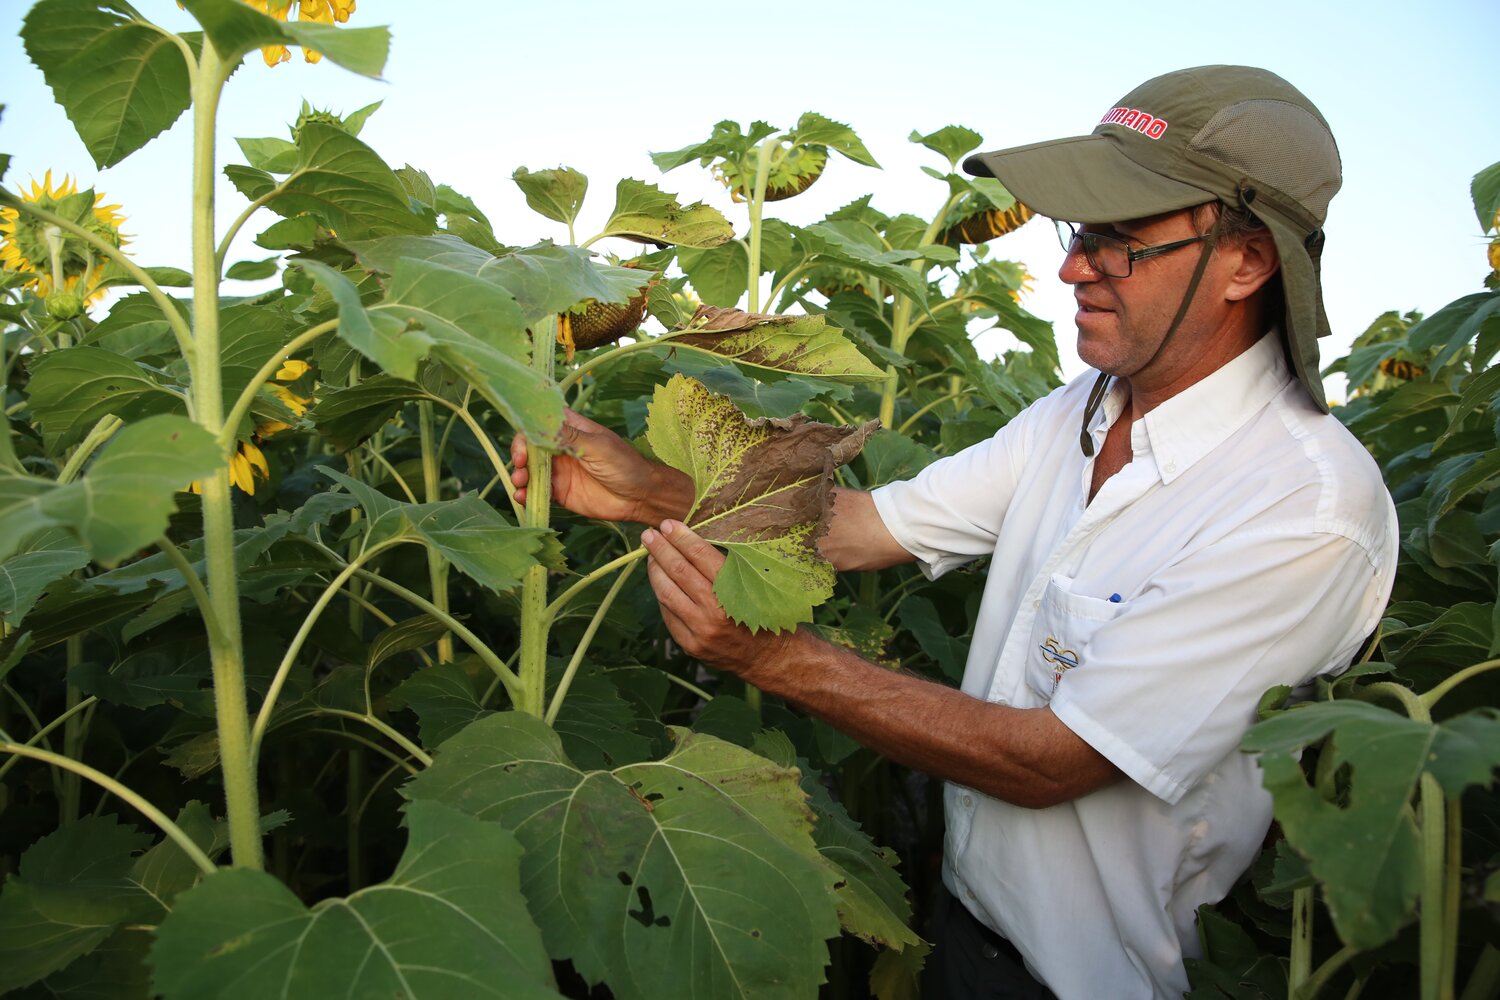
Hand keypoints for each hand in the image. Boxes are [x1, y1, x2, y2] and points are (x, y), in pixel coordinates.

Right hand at [511, 409, 689, 523]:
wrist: (640, 497)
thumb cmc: (625, 464)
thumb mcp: (598, 447)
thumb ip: (570, 437)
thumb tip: (543, 423)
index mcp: (571, 429)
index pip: (541, 421)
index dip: (527, 428)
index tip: (524, 441)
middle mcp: (561, 448)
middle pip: (529, 446)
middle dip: (519, 453)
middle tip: (521, 464)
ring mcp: (559, 470)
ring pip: (529, 469)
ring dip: (519, 474)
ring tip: (521, 483)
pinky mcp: (559, 492)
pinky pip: (536, 491)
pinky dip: (525, 493)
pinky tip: (523, 497)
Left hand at [642, 520, 795, 679]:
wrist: (770, 658)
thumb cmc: (766, 614)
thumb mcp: (756, 584)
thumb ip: (727, 565)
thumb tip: (694, 539)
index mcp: (735, 590)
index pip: (700, 556)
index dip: (681, 537)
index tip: (668, 524)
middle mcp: (715, 612)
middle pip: (679, 572)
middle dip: (661, 550)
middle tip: (650, 534)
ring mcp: (700, 631)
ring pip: (667, 593)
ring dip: (655, 571)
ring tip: (650, 556)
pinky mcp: (690, 645)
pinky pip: (668, 615)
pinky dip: (662, 595)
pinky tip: (660, 582)